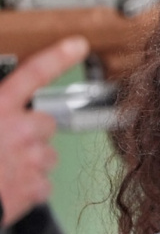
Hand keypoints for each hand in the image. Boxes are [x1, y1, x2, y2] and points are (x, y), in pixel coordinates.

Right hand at [0, 36, 89, 227]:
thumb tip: (2, 107)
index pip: (32, 73)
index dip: (58, 56)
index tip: (78, 45)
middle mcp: (20, 130)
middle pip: (45, 123)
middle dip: (30, 131)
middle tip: (5, 143)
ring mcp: (31, 159)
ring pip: (46, 154)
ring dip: (30, 159)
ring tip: (2, 167)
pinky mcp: (36, 187)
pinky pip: (42, 183)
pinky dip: (28, 186)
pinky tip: (6, 187)